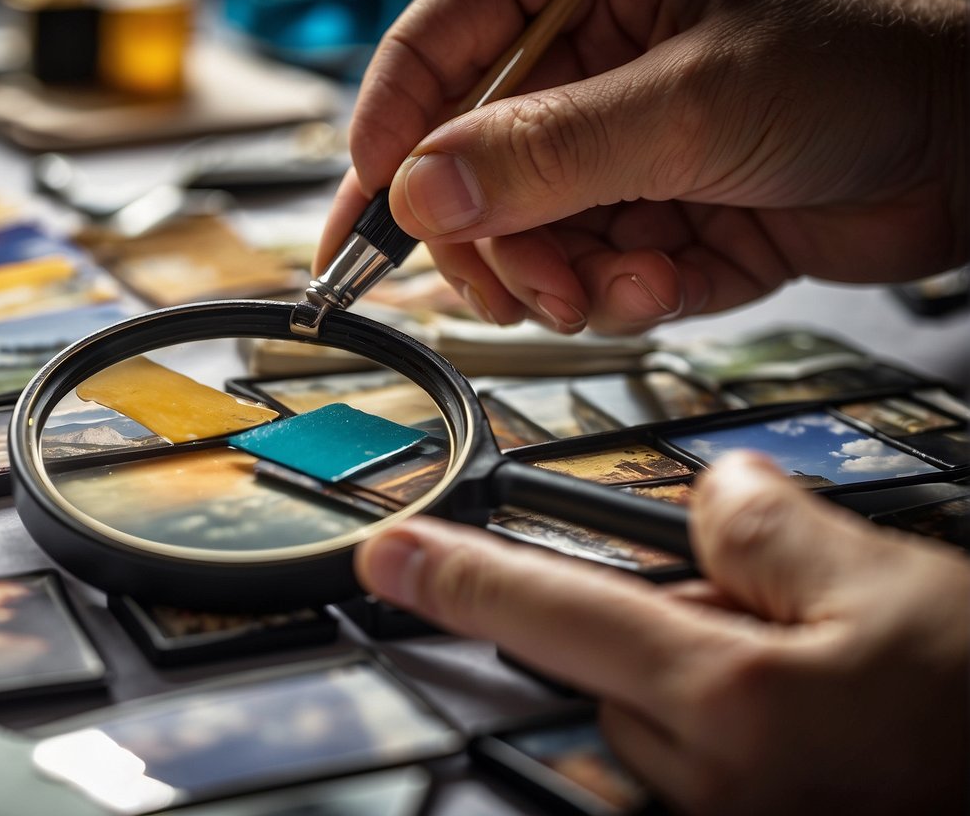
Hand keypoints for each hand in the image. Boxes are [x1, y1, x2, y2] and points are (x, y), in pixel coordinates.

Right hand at [318, 0, 966, 334]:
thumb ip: (546, 152)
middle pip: (471, 161)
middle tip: (507, 280)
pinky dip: (619, 294)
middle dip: (488, 236)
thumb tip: (425, 190)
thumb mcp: (691, 101)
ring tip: (610, 282)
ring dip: (559, 277)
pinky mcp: (657, 213)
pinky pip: (593, 268)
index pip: (439, 45)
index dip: (391, 127)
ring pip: (528, 232)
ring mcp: (620, 146)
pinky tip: (662, 281)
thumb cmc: (871, 59)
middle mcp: (592, 65)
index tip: (366, 205)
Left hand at [355, 452, 969, 814]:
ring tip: (811, 674)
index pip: (552, 616)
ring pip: (650, 702)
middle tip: (776, 615)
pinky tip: (800, 717)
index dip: (458, 579)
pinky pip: (687, 751)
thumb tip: (712, 495)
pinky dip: (718, 715)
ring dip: (699, 670)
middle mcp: (709, 778)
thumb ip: (765, 526)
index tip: (391, 558)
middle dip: (666, 616)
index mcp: (732, 703)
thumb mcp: (883, 583)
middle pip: (612, 656)